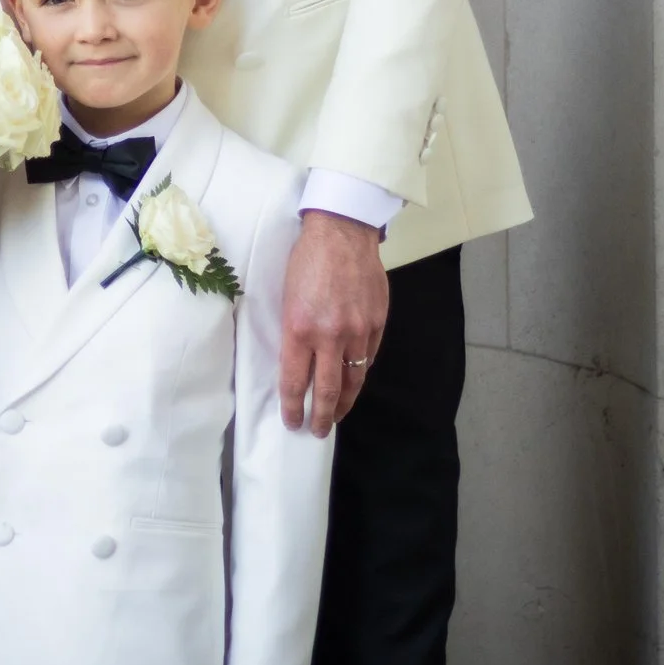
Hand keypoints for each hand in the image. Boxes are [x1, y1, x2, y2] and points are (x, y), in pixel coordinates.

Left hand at [279, 208, 388, 435]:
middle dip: (320, 416)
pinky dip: (359, 372)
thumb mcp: (286, 297)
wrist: (341, 232)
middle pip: (326, 390)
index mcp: (298, 329)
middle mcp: (329, 335)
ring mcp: (357, 330)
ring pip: (352, 379)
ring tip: (336, 416)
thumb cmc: (306, 260)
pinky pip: (368, 356)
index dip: (292, 407)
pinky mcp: (377, 322)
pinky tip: (352, 380)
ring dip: (343, 402)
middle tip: (316, 431)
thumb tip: (297, 362)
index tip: (291, 422)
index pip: (294, 381)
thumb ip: (294, 332)